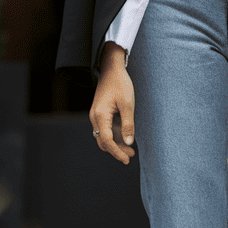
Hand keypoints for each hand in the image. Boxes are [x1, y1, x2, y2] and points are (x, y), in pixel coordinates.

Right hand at [90, 44, 135, 164]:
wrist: (112, 68)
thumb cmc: (120, 84)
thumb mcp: (128, 104)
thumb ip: (128, 125)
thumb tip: (128, 143)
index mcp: (100, 116)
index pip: (107, 141)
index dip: (117, 152)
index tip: (127, 159)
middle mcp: (95, 118)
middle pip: (103, 142)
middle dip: (116, 150)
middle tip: (131, 155)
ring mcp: (97, 116)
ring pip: (104, 136)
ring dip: (116, 144)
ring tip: (131, 149)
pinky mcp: (101, 113)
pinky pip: (106, 129)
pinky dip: (115, 136)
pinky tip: (126, 137)